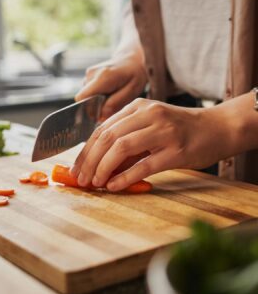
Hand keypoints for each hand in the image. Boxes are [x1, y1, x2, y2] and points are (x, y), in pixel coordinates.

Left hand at [70, 98, 235, 190]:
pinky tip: (114, 186)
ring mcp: (163, 131)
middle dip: (89, 161)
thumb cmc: (181, 130)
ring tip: (95, 183)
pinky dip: (125, 177)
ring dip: (103, 168)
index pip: (102, 129)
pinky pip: (144, 165)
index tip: (76, 167)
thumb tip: (99, 164)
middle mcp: (148, 115)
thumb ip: (127, 139)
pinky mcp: (176, 150)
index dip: (86, 150)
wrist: (218, 128)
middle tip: (81, 179)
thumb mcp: (150, 126)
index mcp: (138, 107)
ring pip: (121, 148)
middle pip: (107, 137)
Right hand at [75, 50, 146, 119]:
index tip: (101, 114)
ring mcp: (88, 74)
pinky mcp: (88, 76)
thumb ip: (115, 103)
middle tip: (111, 104)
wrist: (131, 60)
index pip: (83, 97)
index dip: (89, 109)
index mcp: (102, 77)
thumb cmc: (134, 75)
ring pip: (86, 97)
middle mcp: (91, 74)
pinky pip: (88, 93)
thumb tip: (101, 116)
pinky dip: (97, 96)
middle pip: (84, 99)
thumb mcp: (132, 91)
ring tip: (112, 96)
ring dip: (97, 101)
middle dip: (95, 107)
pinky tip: (108, 92)